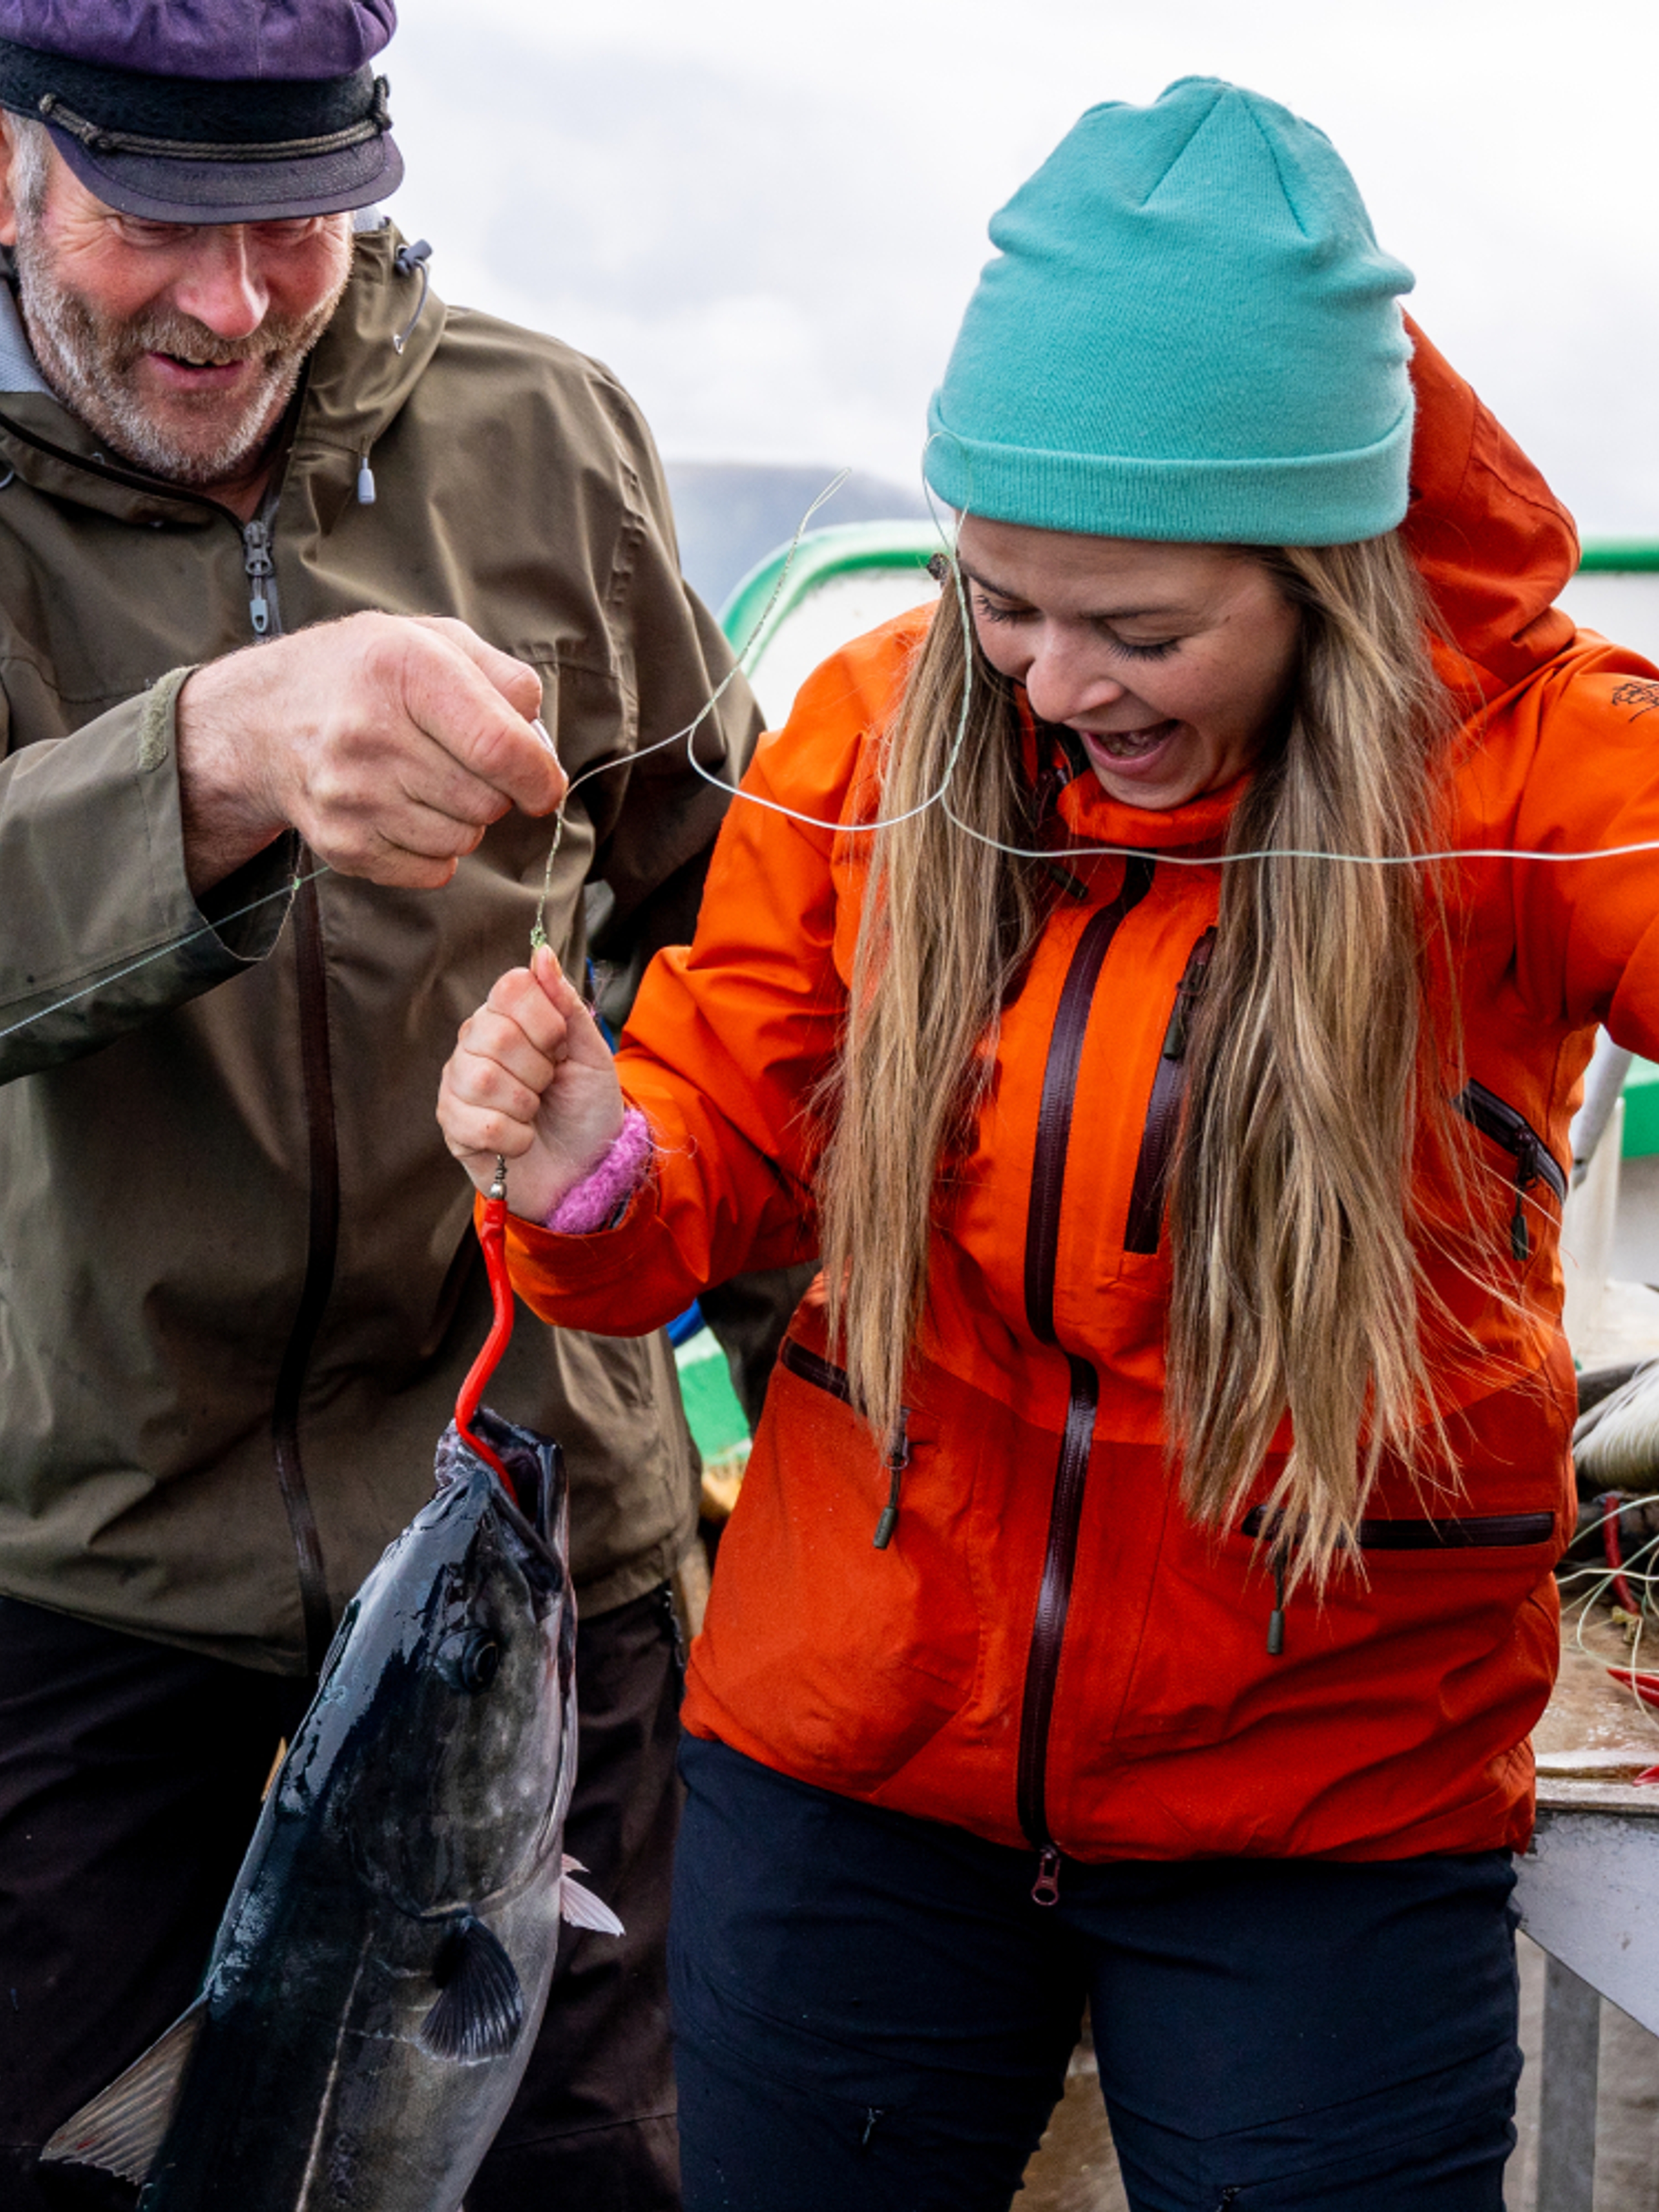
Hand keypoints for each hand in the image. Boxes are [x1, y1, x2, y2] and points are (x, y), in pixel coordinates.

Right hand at [175, 612, 565, 892]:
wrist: (263, 720)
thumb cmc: (365, 676)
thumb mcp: (432, 641)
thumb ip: (503, 680)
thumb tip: (541, 746)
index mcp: (401, 668)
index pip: (498, 746)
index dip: (538, 776)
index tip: (544, 786)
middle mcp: (369, 733)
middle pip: (486, 800)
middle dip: (495, 790)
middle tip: (462, 764)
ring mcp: (351, 795)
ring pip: (463, 838)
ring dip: (464, 819)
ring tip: (426, 781)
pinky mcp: (344, 845)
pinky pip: (433, 870)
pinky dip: (435, 850)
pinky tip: (404, 810)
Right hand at [438, 945, 624, 1221]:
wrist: (586, 1171)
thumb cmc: (586, 1109)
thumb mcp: (591, 1054)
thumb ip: (566, 1005)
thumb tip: (541, 953)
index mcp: (508, 1017)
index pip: (512, 987)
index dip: (546, 1021)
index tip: (560, 1048)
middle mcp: (474, 1043)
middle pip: (496, 1033)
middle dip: (539, 1068)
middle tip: (548, 1085)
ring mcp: (459, 1084)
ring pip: (483, 1078)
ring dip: (526, 1104)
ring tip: (533, 1112)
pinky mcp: (453, 1126)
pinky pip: (479, 1124)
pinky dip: (515, 1138)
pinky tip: (521, 1139)